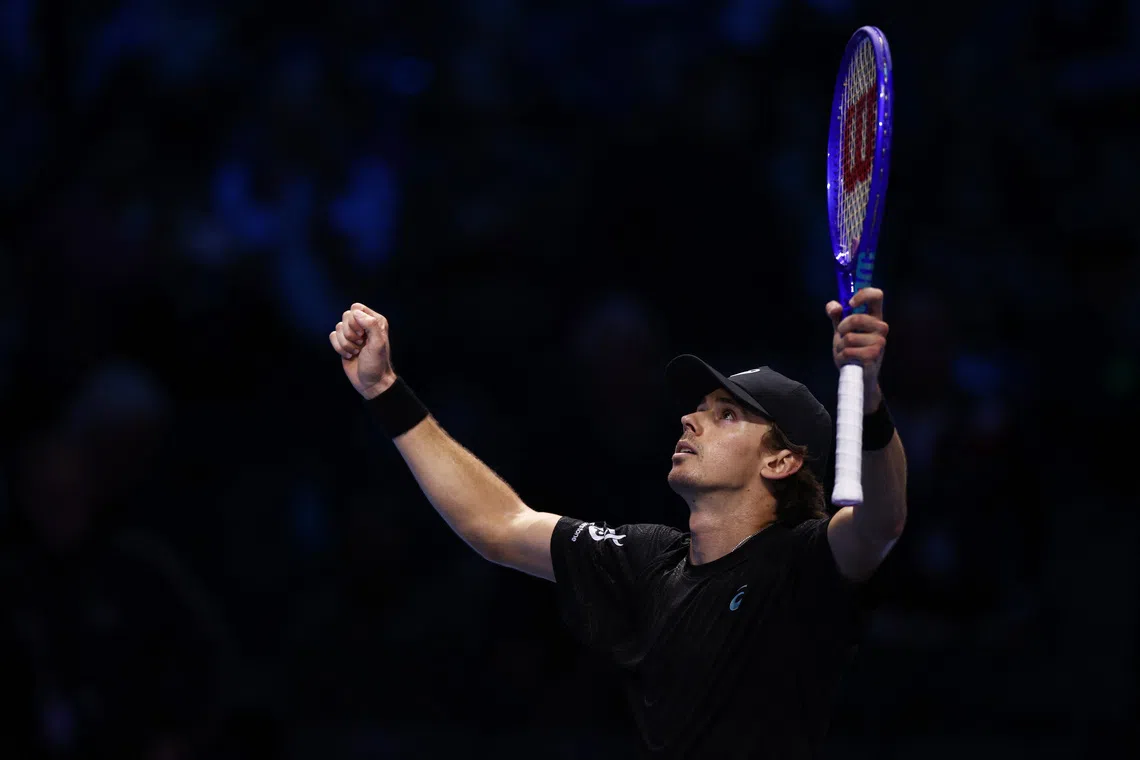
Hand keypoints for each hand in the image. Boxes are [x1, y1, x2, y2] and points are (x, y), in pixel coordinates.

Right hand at [329, 303, 397, 398]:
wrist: (371, 382)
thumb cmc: (377, 363)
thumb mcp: (378, 343)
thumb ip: (370, 325)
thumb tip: (355, 312)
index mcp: (375, 321)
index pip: (356, 308)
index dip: (355, 320)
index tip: (363, 334)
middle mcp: (363, 325)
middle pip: (345, 316)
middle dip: (350, 333)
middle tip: (360, 344)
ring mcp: (353, 334)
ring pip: (338, 327)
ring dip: (346, 343)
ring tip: (356, 352)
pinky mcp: (343, 343)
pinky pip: (332, 336)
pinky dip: (339, 348)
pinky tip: (349, 355)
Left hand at [826, 288, 887, 412]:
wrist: (857, 375)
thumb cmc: (852, 350)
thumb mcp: (842, 330)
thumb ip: (836, 316)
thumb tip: (834, 305)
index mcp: (875, 317)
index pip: (877, 295)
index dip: (863, 295)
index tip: (850, 303)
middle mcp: (881, 328)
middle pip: (856, 318)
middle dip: (842, 328)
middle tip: (842, 335)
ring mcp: (880, 343)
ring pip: (849, 337)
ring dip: (841, 345)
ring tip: (846, 351)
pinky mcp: (873, 356)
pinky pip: (848, 351)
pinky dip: (842, 356)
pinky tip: (848, 360)